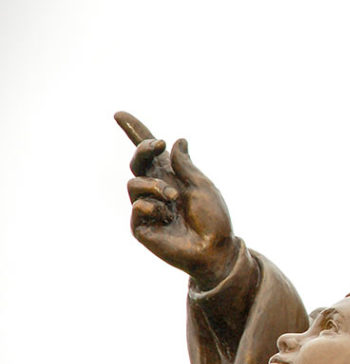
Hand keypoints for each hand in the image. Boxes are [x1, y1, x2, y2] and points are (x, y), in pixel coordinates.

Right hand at [127, 136, 238, 289]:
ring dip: (156, 186)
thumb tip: (177, 141)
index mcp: (173, 177)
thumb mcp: (202, 185)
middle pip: (137, 163)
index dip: (136, 133)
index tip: (119, 114)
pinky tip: (165, 215)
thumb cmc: (214, 219)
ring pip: (134, 184)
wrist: (215, 249)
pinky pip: (137, 207)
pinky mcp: (142, 227)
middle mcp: (157, 190)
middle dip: (143, 149)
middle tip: (156, 144)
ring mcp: (147, 208)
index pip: (151, 154)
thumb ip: (185, 165)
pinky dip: (152, 206)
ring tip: (173, 197)